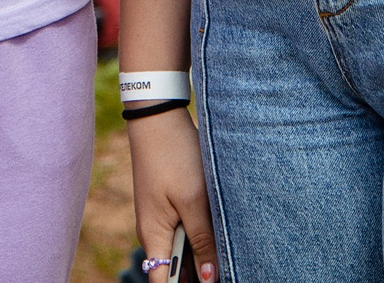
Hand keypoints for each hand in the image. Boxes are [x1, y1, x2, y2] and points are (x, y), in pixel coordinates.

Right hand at [128, 110, 218, 282]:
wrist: (158, 117)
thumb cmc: (173, 156)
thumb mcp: (193, 200)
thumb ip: (202, 241)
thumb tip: (210, 279)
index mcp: (153, 236)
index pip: (163, 281)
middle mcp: (154, 232)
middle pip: (175, 269)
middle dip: (201, 274)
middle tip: (230, 267)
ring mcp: (162, 217)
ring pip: (184, 249)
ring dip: (204, 253)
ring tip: (230, 251)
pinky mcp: (170, 204)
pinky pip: (186, 230)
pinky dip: (202, 235)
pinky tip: (221, 230)